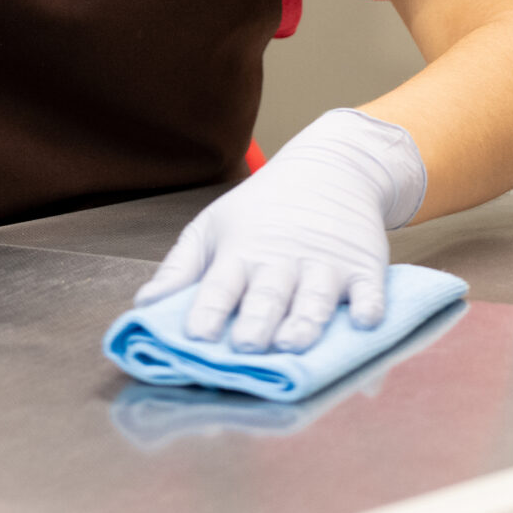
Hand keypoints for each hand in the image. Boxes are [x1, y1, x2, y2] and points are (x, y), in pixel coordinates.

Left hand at [133, 109, 427, 352]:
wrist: (332, 166)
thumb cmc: (263, 208)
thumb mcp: (214, 227)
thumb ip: (181, 269)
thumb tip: (143, 304)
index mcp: (241, 252)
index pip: (220, 285)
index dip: (207, 310)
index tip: (195, 335)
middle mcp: (282, 260)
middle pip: (268, 296)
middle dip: (256, 321)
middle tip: (247, 345)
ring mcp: (325, 263)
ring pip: (315, 298)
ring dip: (305, 320)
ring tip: (294, 342)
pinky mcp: (363, 266)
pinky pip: (369, 290)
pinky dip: (370, 305)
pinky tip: (366, 320)